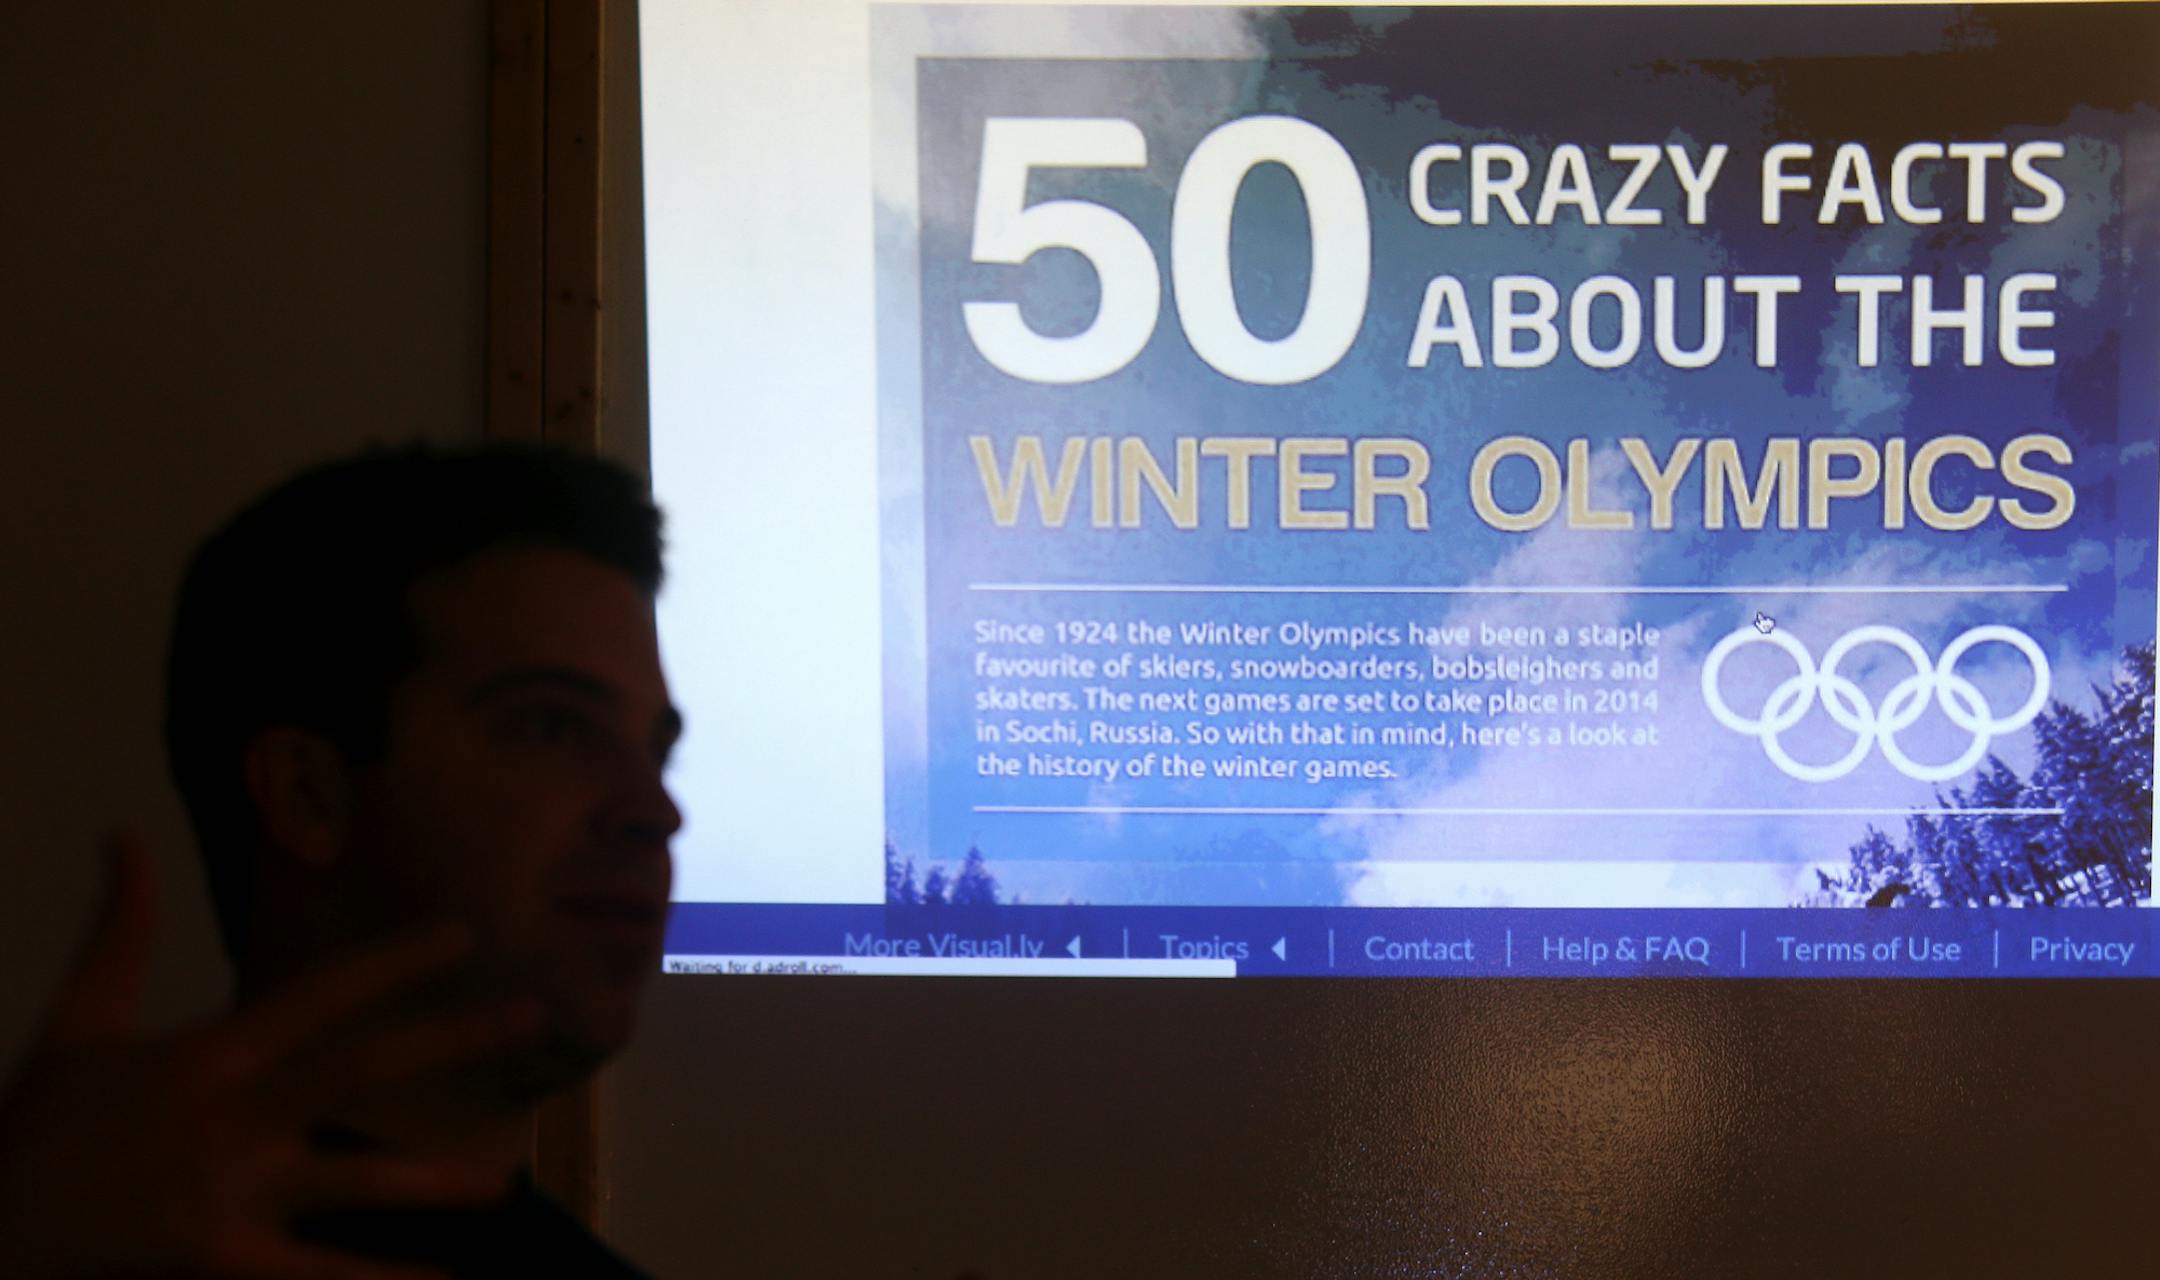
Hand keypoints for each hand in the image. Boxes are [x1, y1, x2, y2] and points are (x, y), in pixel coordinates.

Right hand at [0, 832, 542, 1278]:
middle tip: (531, 1017)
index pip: (320, 994)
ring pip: (353, 1182)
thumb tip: (124, 834)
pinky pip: (316, 1276)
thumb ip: (120, 928)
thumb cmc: (38, 1126)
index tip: (463, 935)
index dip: (393, 961)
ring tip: (504, 1187)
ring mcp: (230, 1190)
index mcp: (209, 1055)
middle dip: (449, 1041)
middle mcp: (233, 1115)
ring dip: (433, 1182)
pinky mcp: (220, 1256)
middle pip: (361, 1069)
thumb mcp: (76, 1021)